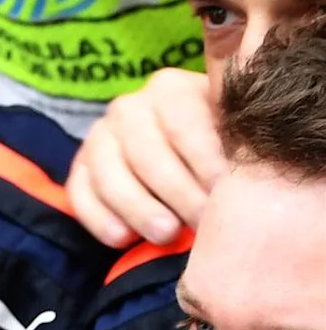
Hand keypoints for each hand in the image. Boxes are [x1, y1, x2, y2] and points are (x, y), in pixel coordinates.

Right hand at [68, 68, 222, 248]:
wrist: (177, 156)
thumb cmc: (215, 148)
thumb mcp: (230, 132)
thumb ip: (236, 139)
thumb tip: (251, 167)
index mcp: (171, 89)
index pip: (185, 123)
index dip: (206, 162)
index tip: (227, 196)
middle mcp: (129, 106)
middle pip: (147, 152)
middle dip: (176, 193)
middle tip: (202, 224)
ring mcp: (98, 137)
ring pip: (110, 174)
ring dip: (139, 208)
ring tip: (166, 236)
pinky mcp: (78, 168)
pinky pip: (79, 193)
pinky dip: (99, 219)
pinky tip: (122, 240)